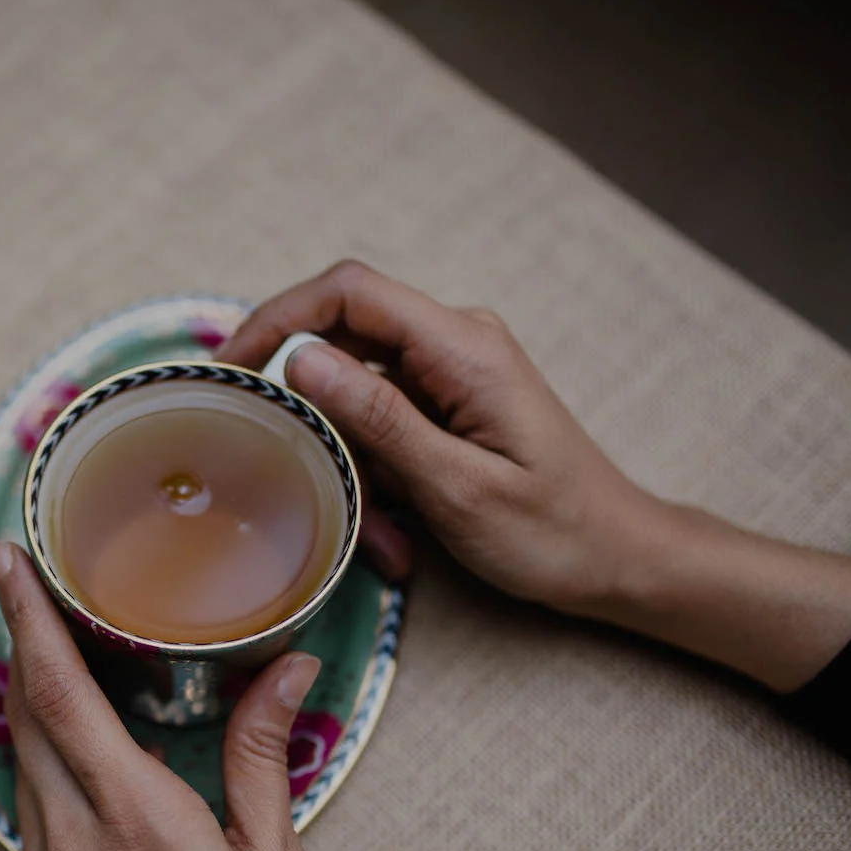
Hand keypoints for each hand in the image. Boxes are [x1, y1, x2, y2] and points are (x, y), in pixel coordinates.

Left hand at [0, 541, 351, 850]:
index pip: (60, 693)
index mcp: (139, 823)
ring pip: (23, 775)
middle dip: (26, 651)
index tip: (7, 560)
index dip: (29, 616)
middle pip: (26, 721)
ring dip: (37, 718)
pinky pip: (31, 832)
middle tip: (37, 596)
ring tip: (65, 677)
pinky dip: (51, 788)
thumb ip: (262, 758)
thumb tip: (290, 670)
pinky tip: (92, 786)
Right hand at [219, 261, 850, 692]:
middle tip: (282, 473)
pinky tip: (400, 539)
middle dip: (311, 414)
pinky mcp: (447, 406)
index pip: (348, 292)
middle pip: (341, 340)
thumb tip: (301, 358)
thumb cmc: (553, 532)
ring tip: (384, 540)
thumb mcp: (457, 487)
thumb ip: (378, 418)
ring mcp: (451, 373)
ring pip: (356, 395)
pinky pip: (382, 426)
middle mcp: (455, 343)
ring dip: (351, 466)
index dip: (277, 317)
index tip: (230, 369)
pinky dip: (376, 479)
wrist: (620, 559)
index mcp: (463, 348)